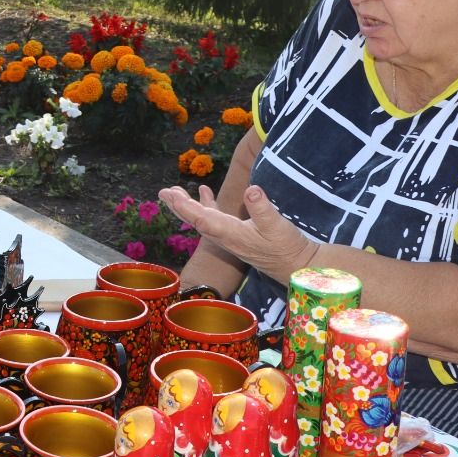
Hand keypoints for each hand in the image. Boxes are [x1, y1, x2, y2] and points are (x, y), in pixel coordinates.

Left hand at [158, 183, 317, 281]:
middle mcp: (225, 236)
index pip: (203, 219)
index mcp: (231, 233)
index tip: (172, 196)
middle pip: (196, 220)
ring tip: (174, 191)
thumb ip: (263, 209)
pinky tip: (205, 191)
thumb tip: (251, 190)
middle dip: (178, 206)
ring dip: (187, 205)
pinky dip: (206, 205)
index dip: (186, 208)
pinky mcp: (236, 235)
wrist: (294, 266)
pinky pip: (214, 218)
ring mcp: (229, 236)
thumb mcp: (277, 226)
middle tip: (163, 192)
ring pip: (202, 219)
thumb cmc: (286, 247)